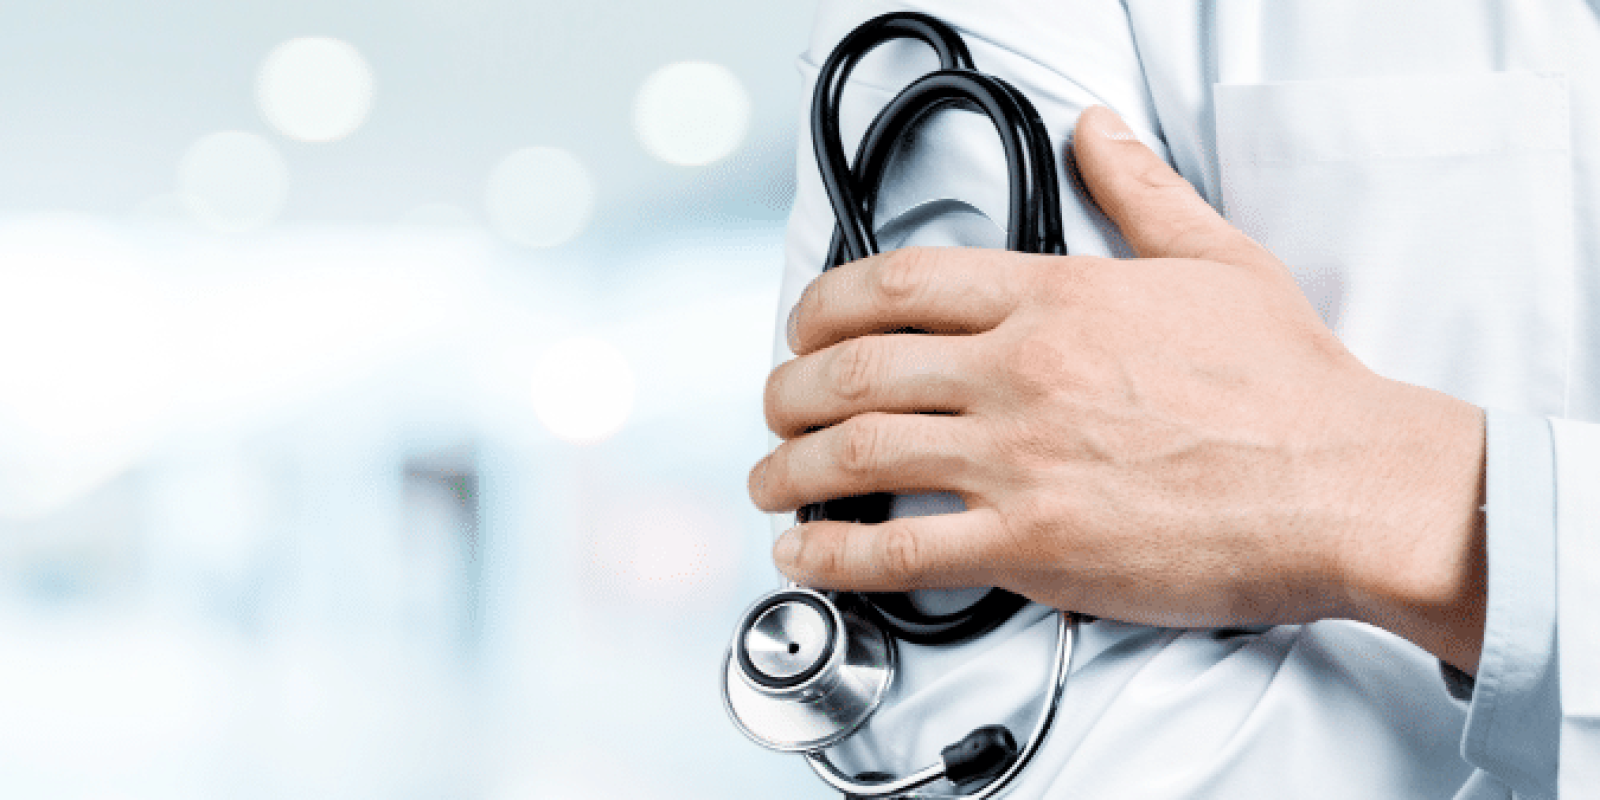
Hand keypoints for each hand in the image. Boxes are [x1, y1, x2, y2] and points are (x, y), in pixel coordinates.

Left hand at [750, 106, 1487, 672]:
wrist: (1349, 486)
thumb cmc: (1292, 387)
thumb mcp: (1216, 260)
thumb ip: (1141, 191)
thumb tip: (1101, 131)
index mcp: (1057, 298)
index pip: (898, 283)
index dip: (823, 305)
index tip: (803, 326)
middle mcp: (1022, 371)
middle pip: (856, 369)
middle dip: (790, 389)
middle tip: (776, 408)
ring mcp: (1021, 459)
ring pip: (858, 455)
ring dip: (790, 470)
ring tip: (771, 481)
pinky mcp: (1035, 546)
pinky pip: (901, 550)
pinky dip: (834, 555)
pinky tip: (806, 555)